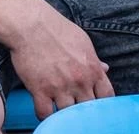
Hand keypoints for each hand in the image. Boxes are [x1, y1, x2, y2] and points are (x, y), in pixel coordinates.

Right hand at [8, 5, 113, 119]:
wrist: (31, 24)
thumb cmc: (57, 29)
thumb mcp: (82, 42)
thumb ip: (94, 59)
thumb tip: (105, 68)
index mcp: (92, 69)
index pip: (107, 97)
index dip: (102, 103)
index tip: (95, 103)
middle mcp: (79, 81)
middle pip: (88, 109)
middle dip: (83, 109)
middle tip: (75, 105)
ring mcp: (60, 87)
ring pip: (67, 114)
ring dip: (63, 113)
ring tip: (59, 107)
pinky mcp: (40, 90)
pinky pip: (45, 114)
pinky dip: (45, 115)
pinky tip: (44, 108)